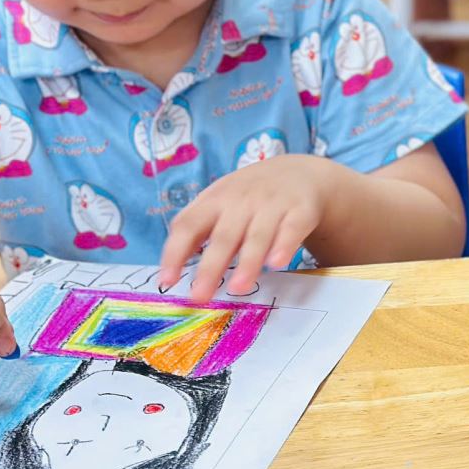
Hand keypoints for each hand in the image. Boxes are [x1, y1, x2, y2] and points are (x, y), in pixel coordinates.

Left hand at [159, 156, 336, 301]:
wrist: (300, 172)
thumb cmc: (250, 197)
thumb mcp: (220, 203)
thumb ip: (197, 232)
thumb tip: (170, 272)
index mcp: (214, 199)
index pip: (189, 224)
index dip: (175, 252)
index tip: (167, 281)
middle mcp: (242, 200)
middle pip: (223, 236)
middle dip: (210, 267)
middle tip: (200, 296)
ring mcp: (273, 204)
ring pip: (257, 236)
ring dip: (247, 262)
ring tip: (237, 288)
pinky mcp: (301, 210)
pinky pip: (292, 229)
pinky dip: (284, 245)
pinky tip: (276, 263)